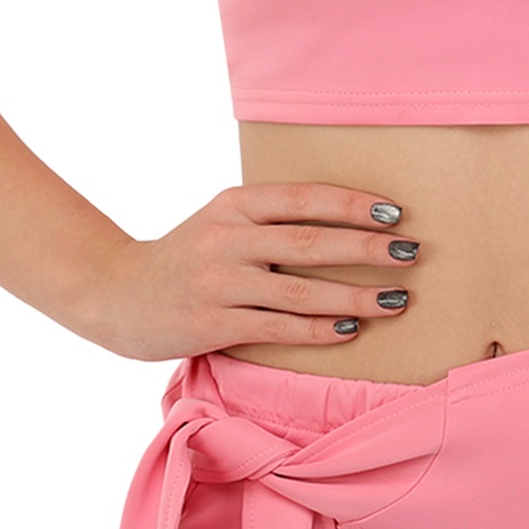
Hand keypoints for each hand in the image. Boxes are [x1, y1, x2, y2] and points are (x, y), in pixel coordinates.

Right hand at [71, 183, 422, 360]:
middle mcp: (226, 238)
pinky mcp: (212, 324)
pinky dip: (319, 330)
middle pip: (311, 242)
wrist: (116, 295)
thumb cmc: (187, 257)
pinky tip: (351, 329)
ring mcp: (218, 283)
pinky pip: (279, 328)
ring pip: (301, 291)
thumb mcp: (221, 221)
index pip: (305, 199)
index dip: (354, 205)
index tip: (397, 213)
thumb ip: (270, 219)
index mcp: (234, 204)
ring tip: (397, 298)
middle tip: (412, 253)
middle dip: (368, 249)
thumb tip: (350, 224)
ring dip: (356, 296)